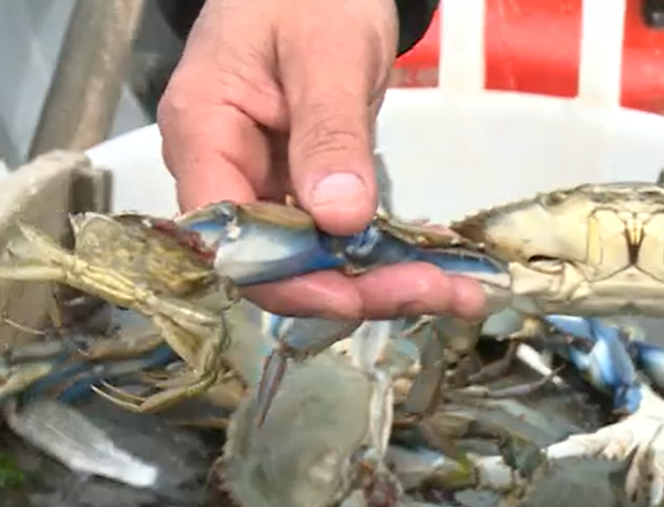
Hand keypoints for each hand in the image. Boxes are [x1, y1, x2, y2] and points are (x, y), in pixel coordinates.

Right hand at [157, 0, 485, 319]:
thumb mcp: (326, 54)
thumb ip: (329, 133)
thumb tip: (338, 218)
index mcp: (204, 133)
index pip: (229, 238)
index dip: (289, 281)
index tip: (356, 296)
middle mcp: (225, 171)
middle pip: (276, 262)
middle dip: (357, 289)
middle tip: (441, 294)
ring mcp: (264, 182)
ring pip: (312, 259)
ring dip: (383, 281)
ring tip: (459, 292)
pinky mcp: (302, 186)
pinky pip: (337, 236)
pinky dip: (386, 254)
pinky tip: (440, 268)